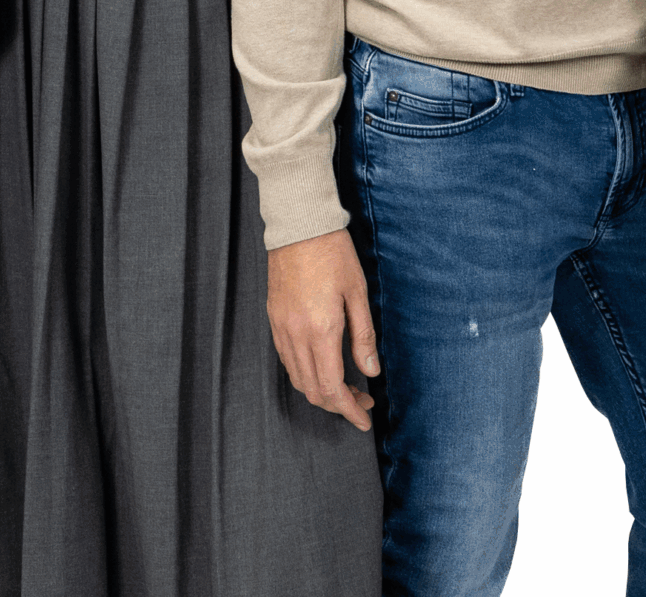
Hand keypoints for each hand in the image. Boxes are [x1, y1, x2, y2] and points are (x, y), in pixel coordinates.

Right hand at [266, 229, 380, 429]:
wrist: (299, 225)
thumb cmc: (333, 254)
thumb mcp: (357, 293)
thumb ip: (363, 336)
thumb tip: (371, 371)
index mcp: (321, 330)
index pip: (333, 388)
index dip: (349, 410)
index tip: (365, 418)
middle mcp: (296, 335)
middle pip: (313, 390)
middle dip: (338, 404)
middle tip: (362, 401)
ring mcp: (281, 328)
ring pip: (298, 378)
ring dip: (321, 391)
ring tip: (346, 386)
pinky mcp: (274, 320)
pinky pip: (287, 360)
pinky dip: (306, 373)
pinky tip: (324, 365)